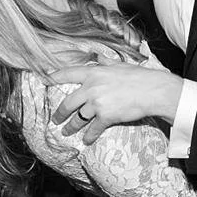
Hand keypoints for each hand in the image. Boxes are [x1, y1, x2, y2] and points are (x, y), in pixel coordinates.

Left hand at [49, 63, 183, 143]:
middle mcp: (91, 88)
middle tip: (55, 119)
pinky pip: (93, 129)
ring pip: (78, 118)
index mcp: (93, 72)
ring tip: (66, 132)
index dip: (53, 77)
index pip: (67, 74)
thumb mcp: (119, 65)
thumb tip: (98, 57)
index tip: (44, 80)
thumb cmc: (138, 76)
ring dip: (71, 127)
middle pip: (68, 103)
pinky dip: (89, 136)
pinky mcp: (106, 116)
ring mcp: (97, 103)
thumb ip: (105, 62)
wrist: (153, 91)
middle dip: (59, 113)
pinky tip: (87, 140)